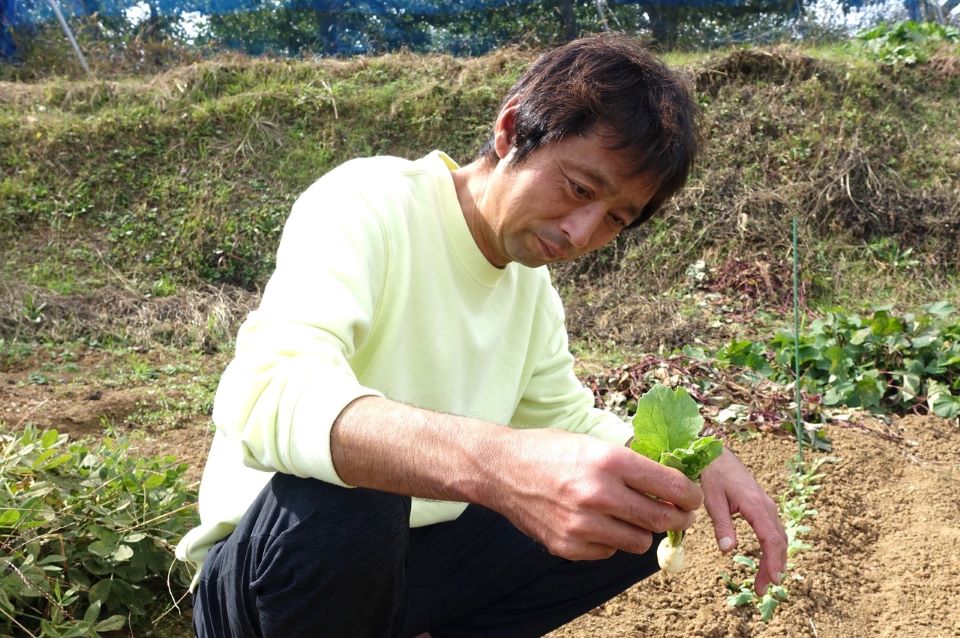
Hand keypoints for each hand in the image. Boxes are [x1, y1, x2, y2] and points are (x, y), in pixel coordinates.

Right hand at [486, 428, 702, 560]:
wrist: (501, 469)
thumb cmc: (550, 450)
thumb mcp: (592, 443)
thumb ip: (629, 463)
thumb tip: (671, 481)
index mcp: (609, 461)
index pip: (670, 485)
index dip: (690, 495)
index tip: (692, 498)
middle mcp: (598, 494)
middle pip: (661, 518)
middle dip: (678, 519)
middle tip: (680, 516)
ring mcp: (582, 524)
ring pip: (639, 541)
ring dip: (643, 531)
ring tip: (632, 517)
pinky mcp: (568, 545)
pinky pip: (609, 551)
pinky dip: (610, 540)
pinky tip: (599, 524)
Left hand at [701, 448, 786, 594]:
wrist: (716, 454)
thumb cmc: (712, 475)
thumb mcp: (712, 500)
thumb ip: (722, 525)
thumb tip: (728, 551)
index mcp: (755, 505)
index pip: (771, 539)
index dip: (773, 561)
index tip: (772, 581)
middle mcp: (766, 505)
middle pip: (779, 541)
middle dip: (774, 567)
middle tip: (763, 589)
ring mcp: (766, 505)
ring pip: (778, 537)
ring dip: (775, 559)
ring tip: (765, 580)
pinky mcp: (762, 506)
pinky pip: (773, 530)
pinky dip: (773, 548)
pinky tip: (767, 560)